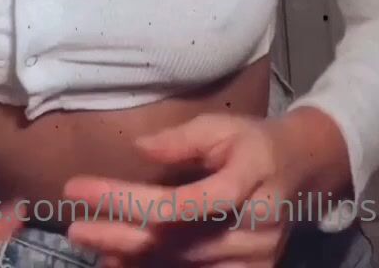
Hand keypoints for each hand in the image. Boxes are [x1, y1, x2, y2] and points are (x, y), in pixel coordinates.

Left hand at [63, 113, 300, 266]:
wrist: (304, 171)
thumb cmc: (255, 141)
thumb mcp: (222, 126)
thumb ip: (181, 139)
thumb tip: (137, 149)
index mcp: (247, 180)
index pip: (180, 201)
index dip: (126, 199)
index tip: (80, 188)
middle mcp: (254, 229)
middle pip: (175, 239)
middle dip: (118, 234)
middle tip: (74, 227)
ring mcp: (255, 259)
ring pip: (182, 264)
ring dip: (131, 256)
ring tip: (90, 242)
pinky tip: (121, 262)